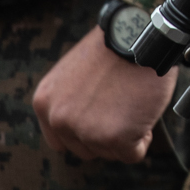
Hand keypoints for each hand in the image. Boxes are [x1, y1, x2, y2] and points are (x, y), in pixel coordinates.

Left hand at [32, 26, 175, 162]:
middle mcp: (60, 120)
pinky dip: (143, 137)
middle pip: (87, 149)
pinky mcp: (116, 138)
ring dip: (126, 134)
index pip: (62, 141)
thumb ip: (68, 101)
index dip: (87, 130)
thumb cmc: (113, 48)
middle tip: (122, 104)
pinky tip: (143, 110)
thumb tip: (81, 125)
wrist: (138, 36)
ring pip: (110, 152)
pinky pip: (133, 153)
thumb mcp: (73, 73)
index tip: (102, 114)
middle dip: (107, 133)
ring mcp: (87, 131)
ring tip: (133, 102)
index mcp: (45, 103)